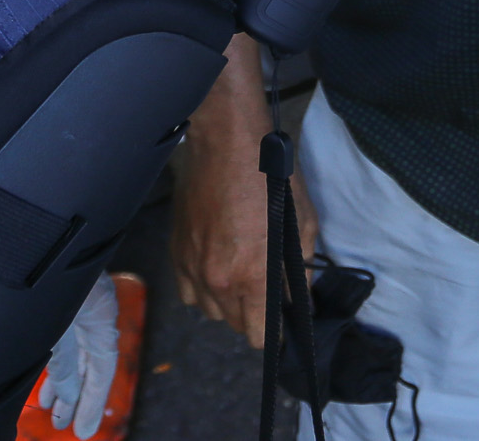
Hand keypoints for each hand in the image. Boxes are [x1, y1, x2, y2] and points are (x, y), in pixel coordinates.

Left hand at [42, 273, 120, 436]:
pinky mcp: (50, 299)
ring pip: (69, 350)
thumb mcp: (57, 325)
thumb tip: (66, 395)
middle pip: (87, 362)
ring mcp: (71, 303)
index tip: (85, 431)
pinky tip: (36, 374)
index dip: (94, 402)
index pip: (105, 368)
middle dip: (75, 396)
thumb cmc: (50, 268)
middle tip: (65, 425)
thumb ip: (63, 362)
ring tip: (49, 407)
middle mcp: (90, 310)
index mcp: (101, 314)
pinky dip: (48, 358)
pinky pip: (55, 337)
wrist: (32, 232)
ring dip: (59, 379)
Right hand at [170, 47, 317, 341]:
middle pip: (235, 326)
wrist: (226, 141)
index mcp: (253, 276)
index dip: (276, 333)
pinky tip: (218, 265)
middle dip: (255, 314)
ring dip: (228, 302)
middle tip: (268, 288)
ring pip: (210, 311)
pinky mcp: (176, 252)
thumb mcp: (302, 222)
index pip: (260, 337)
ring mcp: (192, 267)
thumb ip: (299, 269)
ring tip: (243, 274)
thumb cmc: (272, 177)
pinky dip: (204, 287)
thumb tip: (298, 298)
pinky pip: (189, 291)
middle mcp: (217, 281)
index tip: (284, 321)